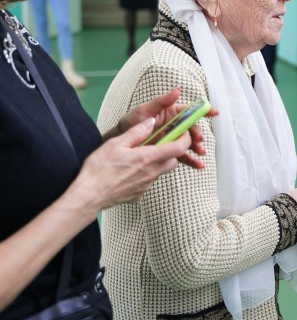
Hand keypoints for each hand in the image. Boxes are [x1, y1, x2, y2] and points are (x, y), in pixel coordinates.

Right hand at [70, 117, 192, 210]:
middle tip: (161, 143)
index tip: (183, 132)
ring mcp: (147, 185)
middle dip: (172, 150)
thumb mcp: (116, 144)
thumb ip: (137, 132)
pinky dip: (146, 173)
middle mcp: (152, 173)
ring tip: (142, 156)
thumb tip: (151, 122)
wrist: (88, 197)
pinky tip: (131, 170)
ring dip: (158, 162)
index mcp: (148, 158)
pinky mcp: (140, 194)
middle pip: (174, 160)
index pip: (179, 147)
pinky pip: (150, 181)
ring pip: (162, 171)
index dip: (185, 138)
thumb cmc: (99, 170)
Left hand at [109, 87, 216, 168]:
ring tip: (200, 153)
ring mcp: (172, 139)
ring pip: (189, 143)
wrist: (120, 143)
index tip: (213, 112)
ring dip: (197, 148)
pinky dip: (191, 160)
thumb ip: (161, 101)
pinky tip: (198, 165)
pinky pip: (182, 155)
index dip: (202, 110)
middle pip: (192, 128)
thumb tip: (177, 90)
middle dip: (197, 134)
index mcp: (171, 113)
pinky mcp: (169, 151)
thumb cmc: (130, 122)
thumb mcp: (144, 110)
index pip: (190, 110)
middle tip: (198, 139)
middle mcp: (174, 125)